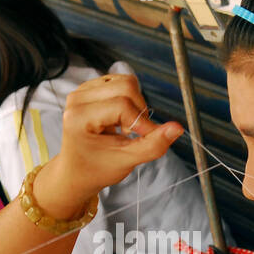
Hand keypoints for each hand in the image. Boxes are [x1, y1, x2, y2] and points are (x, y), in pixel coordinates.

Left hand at [40, 73, 183, 216]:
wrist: (77, 172)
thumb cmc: (97, 169)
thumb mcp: (126, 161)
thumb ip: (152, 145)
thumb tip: (177, 128)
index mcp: (78, 117)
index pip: (122, 105)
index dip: (142, 122)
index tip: (148, 139)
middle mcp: (77, 98)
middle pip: (125, 86)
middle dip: (139, 110)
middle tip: (133, 133)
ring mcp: (82, 91)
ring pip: (125, 81)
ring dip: (134, 105)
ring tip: (124, 128)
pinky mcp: (90, 88)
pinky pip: (120, 83)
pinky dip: (128, 100)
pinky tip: (119, 120)